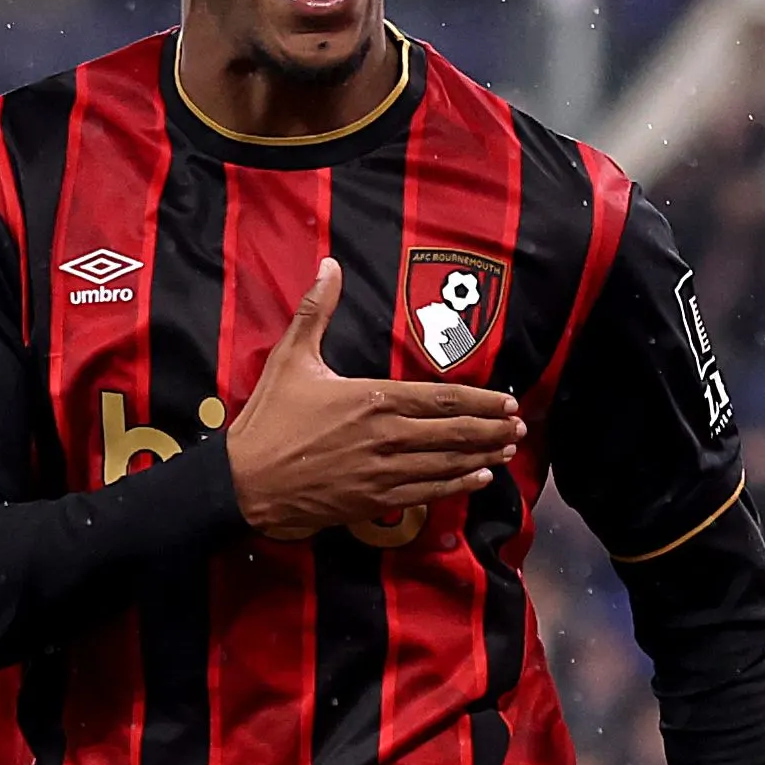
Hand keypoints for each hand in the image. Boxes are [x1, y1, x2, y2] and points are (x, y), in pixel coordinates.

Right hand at [223, 259, 523, 539]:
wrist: (245, 482)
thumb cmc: (268, 419)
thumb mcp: (290, 357)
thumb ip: (317, 311)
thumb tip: (329, 264)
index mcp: (373, 398)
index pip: (442, 398)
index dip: (480, 401)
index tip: (506, 401)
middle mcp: (387, 436)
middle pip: (454, 432)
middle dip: (491, 430)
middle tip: (518, 427)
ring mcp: (383, 472)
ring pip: (447, 463)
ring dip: (482, 456)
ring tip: (508, 450)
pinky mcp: (374, 501)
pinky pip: (427, 492)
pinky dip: (457, 485)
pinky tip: (479, 479)